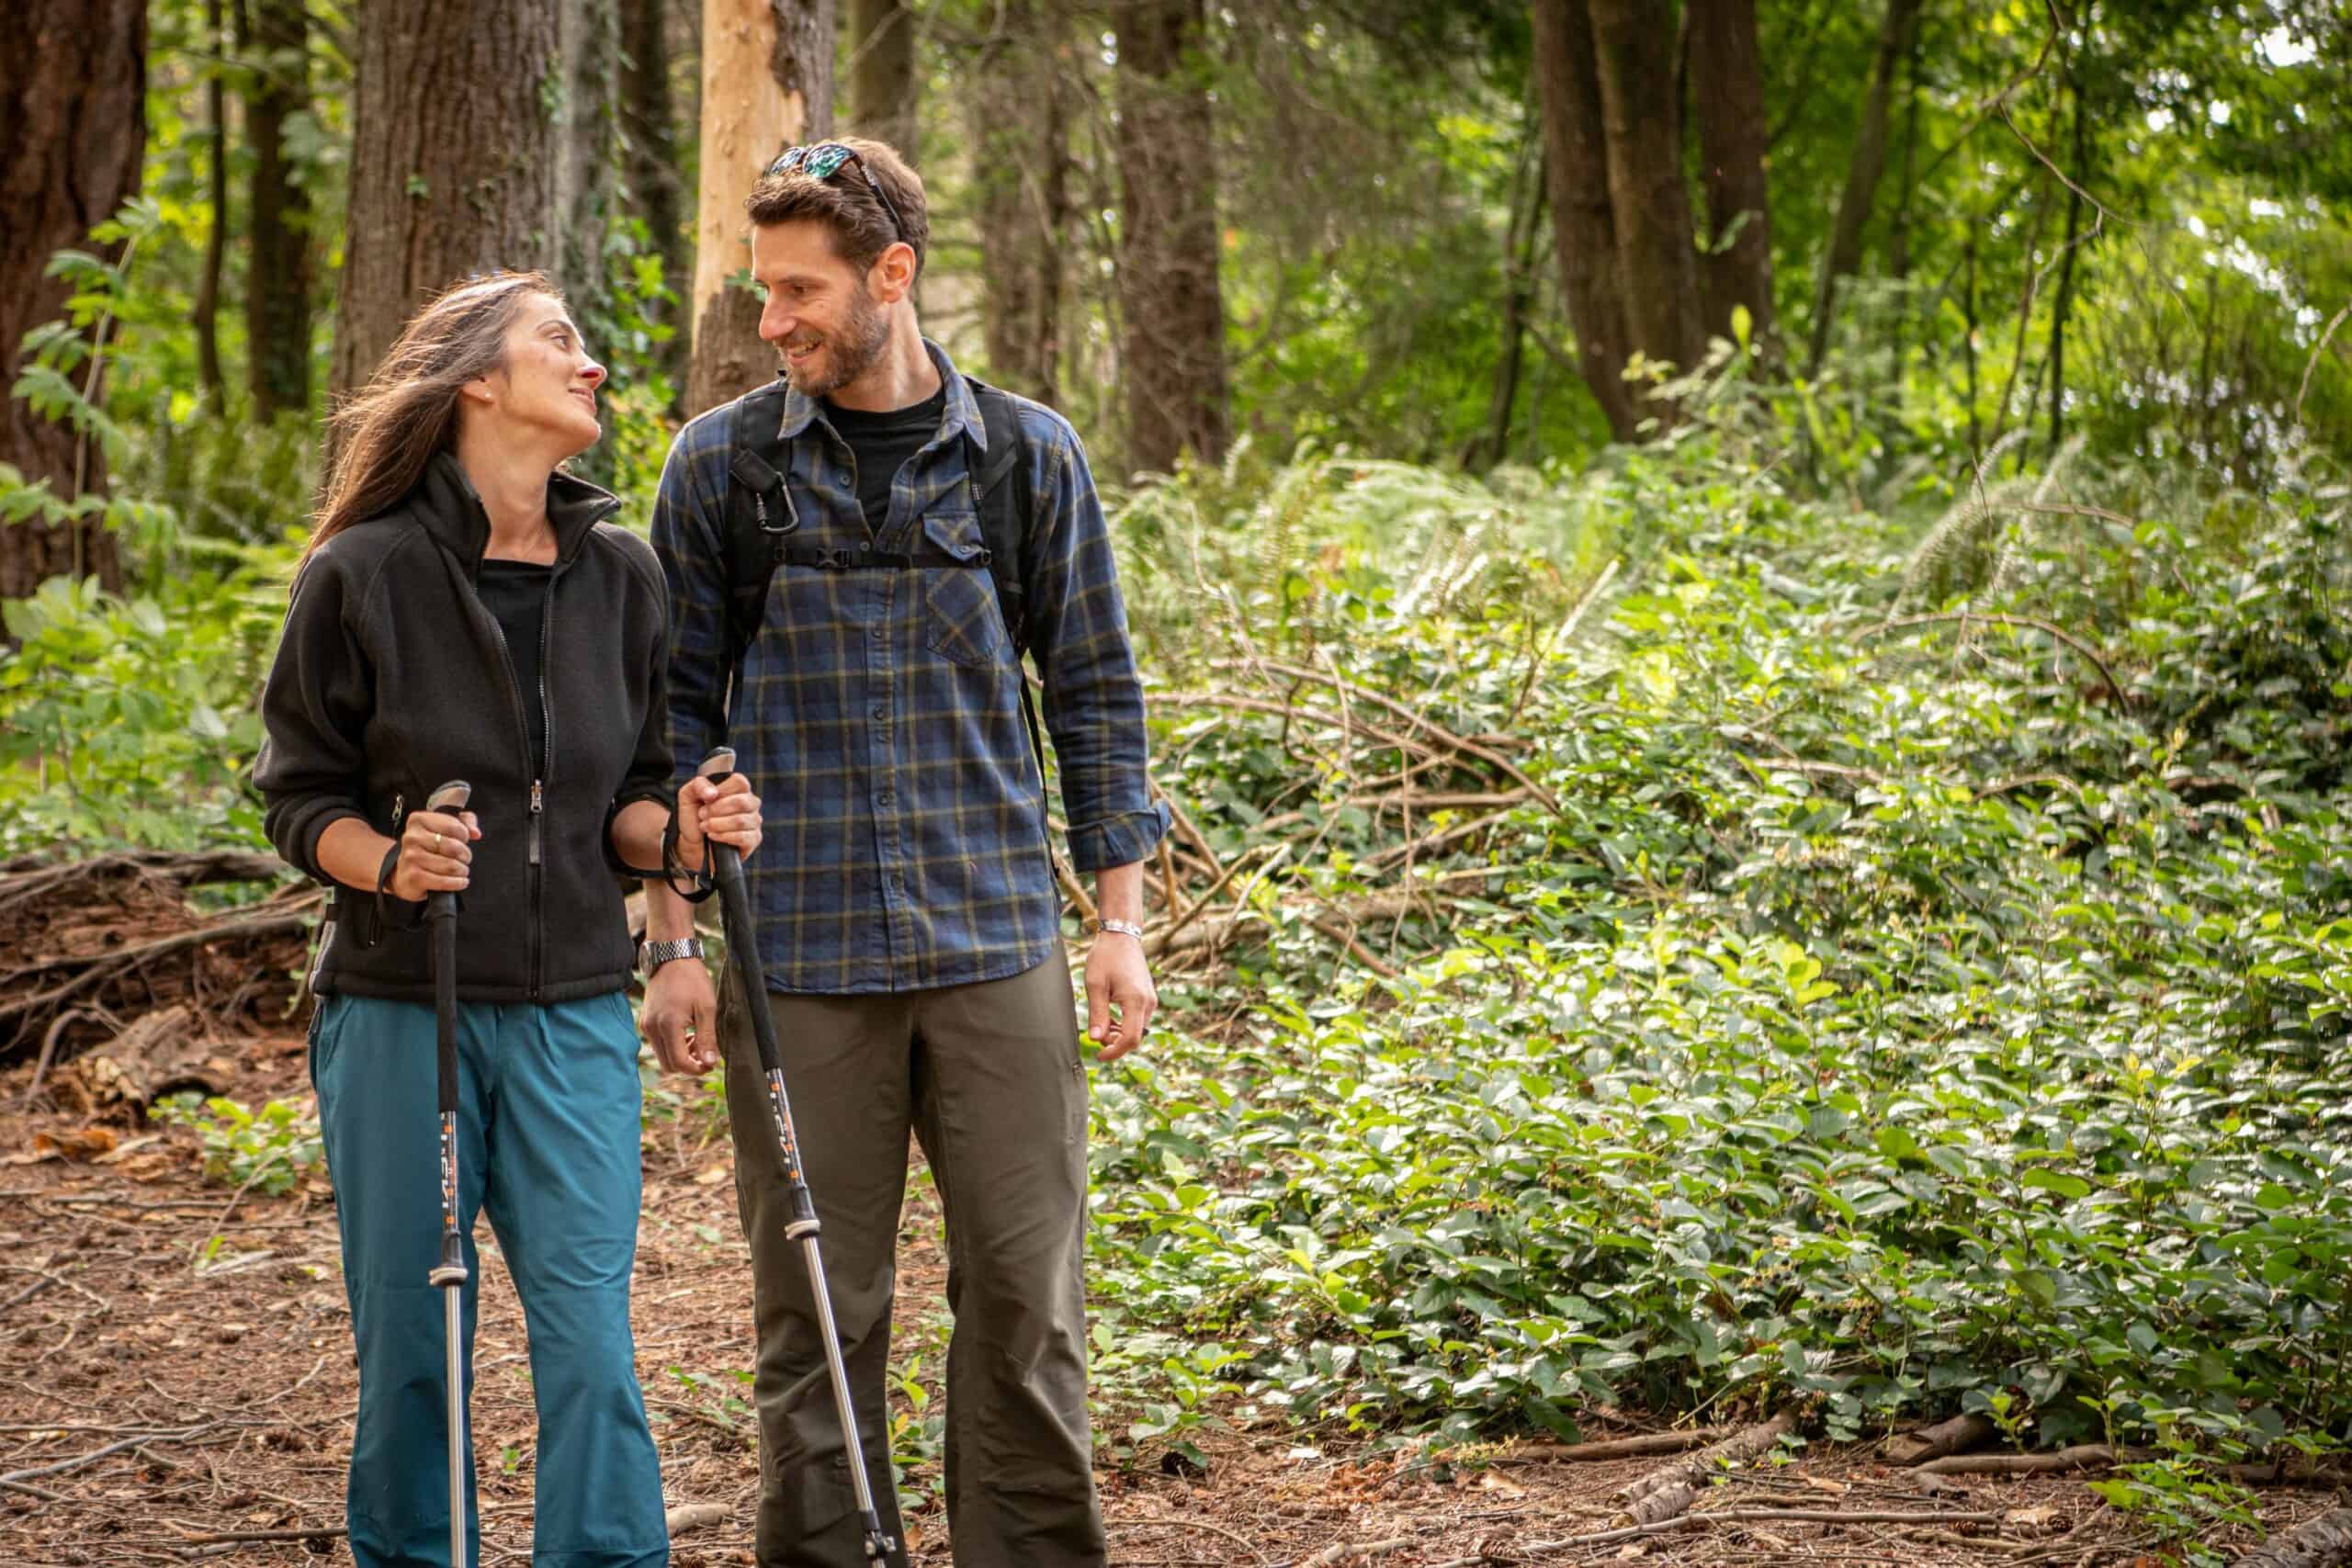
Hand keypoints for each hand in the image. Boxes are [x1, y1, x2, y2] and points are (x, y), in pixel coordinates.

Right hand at [391, 809, 478, 901]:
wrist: (404, 873)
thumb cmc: (428, 848)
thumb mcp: (444, 827)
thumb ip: (465, 821)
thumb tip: (475, 833)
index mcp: (418, 820)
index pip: (455, 827)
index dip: (465, 836)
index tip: (462, 841)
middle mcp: (411, 837)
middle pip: (454, 847)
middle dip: (466, 856)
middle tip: (464, 859)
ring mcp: (410, 858)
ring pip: (452, 866)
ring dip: (462, 870)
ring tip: (460, 870)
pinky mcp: (413, 877)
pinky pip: (444, 881)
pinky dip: (458, 883)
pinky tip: (460, 881)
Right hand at [641, 955, 718, 1073]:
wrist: (671, 957)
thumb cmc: (692, 979)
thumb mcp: (706, 1008)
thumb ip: (708, 1038)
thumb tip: (710, 1063)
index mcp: (667, 1025)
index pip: (679, 1062)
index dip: (697, 1069)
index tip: (711, 1063)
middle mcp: (651, 1028)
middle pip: (668, 1065)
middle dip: (688, 1065)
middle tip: (706, 1053)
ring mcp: (645, 1025)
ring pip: (662, 1056)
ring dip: (680, 1056)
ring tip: (698, 1040)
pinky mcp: (645, 1022)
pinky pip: (658, 1044)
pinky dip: (672, 1046)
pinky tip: (686, 1033)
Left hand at [676, 774, 761, 867]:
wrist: (693, 842)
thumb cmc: (694, 817)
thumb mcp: (688, 796)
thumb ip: (698, 786)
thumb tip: (713, 794)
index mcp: (738, 789)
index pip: (739, 782)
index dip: (721, 791)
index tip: (706, 799)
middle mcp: (750, 803)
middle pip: (742, 802)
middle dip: (716, 810)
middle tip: (702, 815)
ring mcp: (754, 821)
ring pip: (741, 821)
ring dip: (717, 824)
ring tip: (705, 826)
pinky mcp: (754, 839)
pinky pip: (744, 837)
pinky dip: (724, 837)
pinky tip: (713, 836)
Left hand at [1084, 931, 1155, 1061]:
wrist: (1121, 936)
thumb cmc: (1105, 957)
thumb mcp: (1095, 985)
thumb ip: (1097, 1014)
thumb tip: (1095, 1039)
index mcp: (1136, 1000)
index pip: (1130, 1039)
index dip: (1115, 1052)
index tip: (1099, 1056)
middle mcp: (1148, 1002)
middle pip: (1135, 1037)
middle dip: (1115, 1043)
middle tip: (1096, 1034)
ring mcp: (1150, 1000)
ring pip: (1137, 1030)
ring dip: (1119, 1034)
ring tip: (1101, 1023)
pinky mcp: (1147, 997)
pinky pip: (1138, 1019)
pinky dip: (1125, 1025)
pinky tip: (1110, 1018)